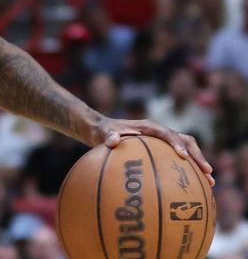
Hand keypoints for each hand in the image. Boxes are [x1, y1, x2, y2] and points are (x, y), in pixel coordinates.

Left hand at [96, 118, 214, 186]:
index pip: (167, 133)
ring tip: (209, 182)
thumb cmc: (104, 132)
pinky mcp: (163, 150)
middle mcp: (159, 132)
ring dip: (198, 163)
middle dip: (197, 155)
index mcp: (149, 127)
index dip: (176, 143)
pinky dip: (189, 170)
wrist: (103, 131)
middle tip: (207, 172)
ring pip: (187, 150)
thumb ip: (109, 136)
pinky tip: (195, 188)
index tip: (183, 156)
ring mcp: (163, 141)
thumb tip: (113, 141)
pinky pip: (179, 159)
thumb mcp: (103, 133)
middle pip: (185, 141)